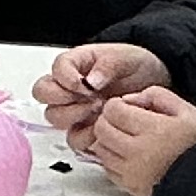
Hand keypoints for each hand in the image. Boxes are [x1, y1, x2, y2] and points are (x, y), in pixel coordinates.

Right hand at [33, 41, 166, 137]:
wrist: (152, 84)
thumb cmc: (134, 67)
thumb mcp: (126, 57)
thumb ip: (108, 65)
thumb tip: (91, 81)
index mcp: (75, 64)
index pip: (56, 69)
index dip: (65, 77)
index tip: (83, 83)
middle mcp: (68, 87)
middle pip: (43, 93)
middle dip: (62, 97)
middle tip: (88, 98)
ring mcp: (74, 109)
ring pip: (54, 117)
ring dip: (73, 116)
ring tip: (98, 110)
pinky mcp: (84, 129)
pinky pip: (73, 138)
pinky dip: (85, 136)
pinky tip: (101, 127)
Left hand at [83, 86, 195, 195]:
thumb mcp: (186, 110)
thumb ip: (155, 95)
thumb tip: (128, 99)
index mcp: (153, 129)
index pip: (112, 110)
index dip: (117, 105)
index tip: (127, 108)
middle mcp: (137, 152)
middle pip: (101, 129)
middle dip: (109, 121)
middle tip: (124, 122)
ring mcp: (131, 172)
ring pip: (100, 149)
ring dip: (108, 140)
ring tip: (127, 139)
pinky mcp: (130, 187)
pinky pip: (107, 168)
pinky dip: (112, 159)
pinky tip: (129, 156)